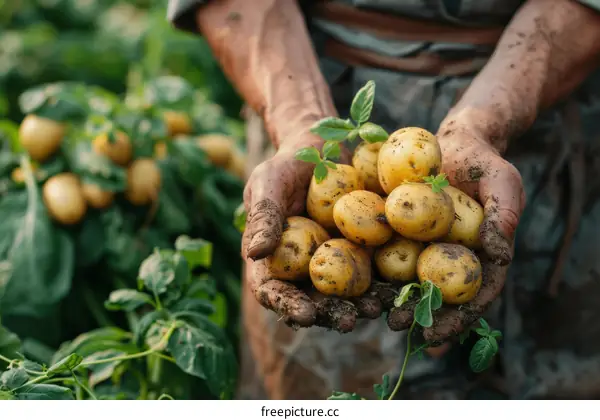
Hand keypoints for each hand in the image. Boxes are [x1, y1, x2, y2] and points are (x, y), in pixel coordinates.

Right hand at [242, 135, 385, 330]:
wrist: (323, 148)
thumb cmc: (286, 164)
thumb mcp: (267, 183)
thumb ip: (263, 217)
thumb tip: (254, 254)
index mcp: (272, 258)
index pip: (272, 290)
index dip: (286, 306)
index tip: (304, 315)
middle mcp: (302, 267)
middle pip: (312, 300)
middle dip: (330, 314)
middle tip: (349, 320)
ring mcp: (333, 261)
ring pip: (344, 292)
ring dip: (360, 304)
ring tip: (377, 308)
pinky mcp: (362, 250)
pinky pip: (372, 269)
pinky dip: (385, 281)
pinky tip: (400, 287)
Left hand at [387, 111, 524, 341]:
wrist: (453, 139)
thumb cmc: (483, 161)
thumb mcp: (502, 182)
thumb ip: (504, 217)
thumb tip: (499, 258)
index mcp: (479, 257)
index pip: (472, 295)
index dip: (456, 318)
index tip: (437, 335)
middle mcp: (450, 257)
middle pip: (436, 295)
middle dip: (417, 315)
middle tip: (394, 325)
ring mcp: (424, 245)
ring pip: (408, 278)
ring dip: (391, 297)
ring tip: (370, 312)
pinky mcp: (400, 229)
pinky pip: (386, 249)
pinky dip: (374, 266)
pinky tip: (356, 279)